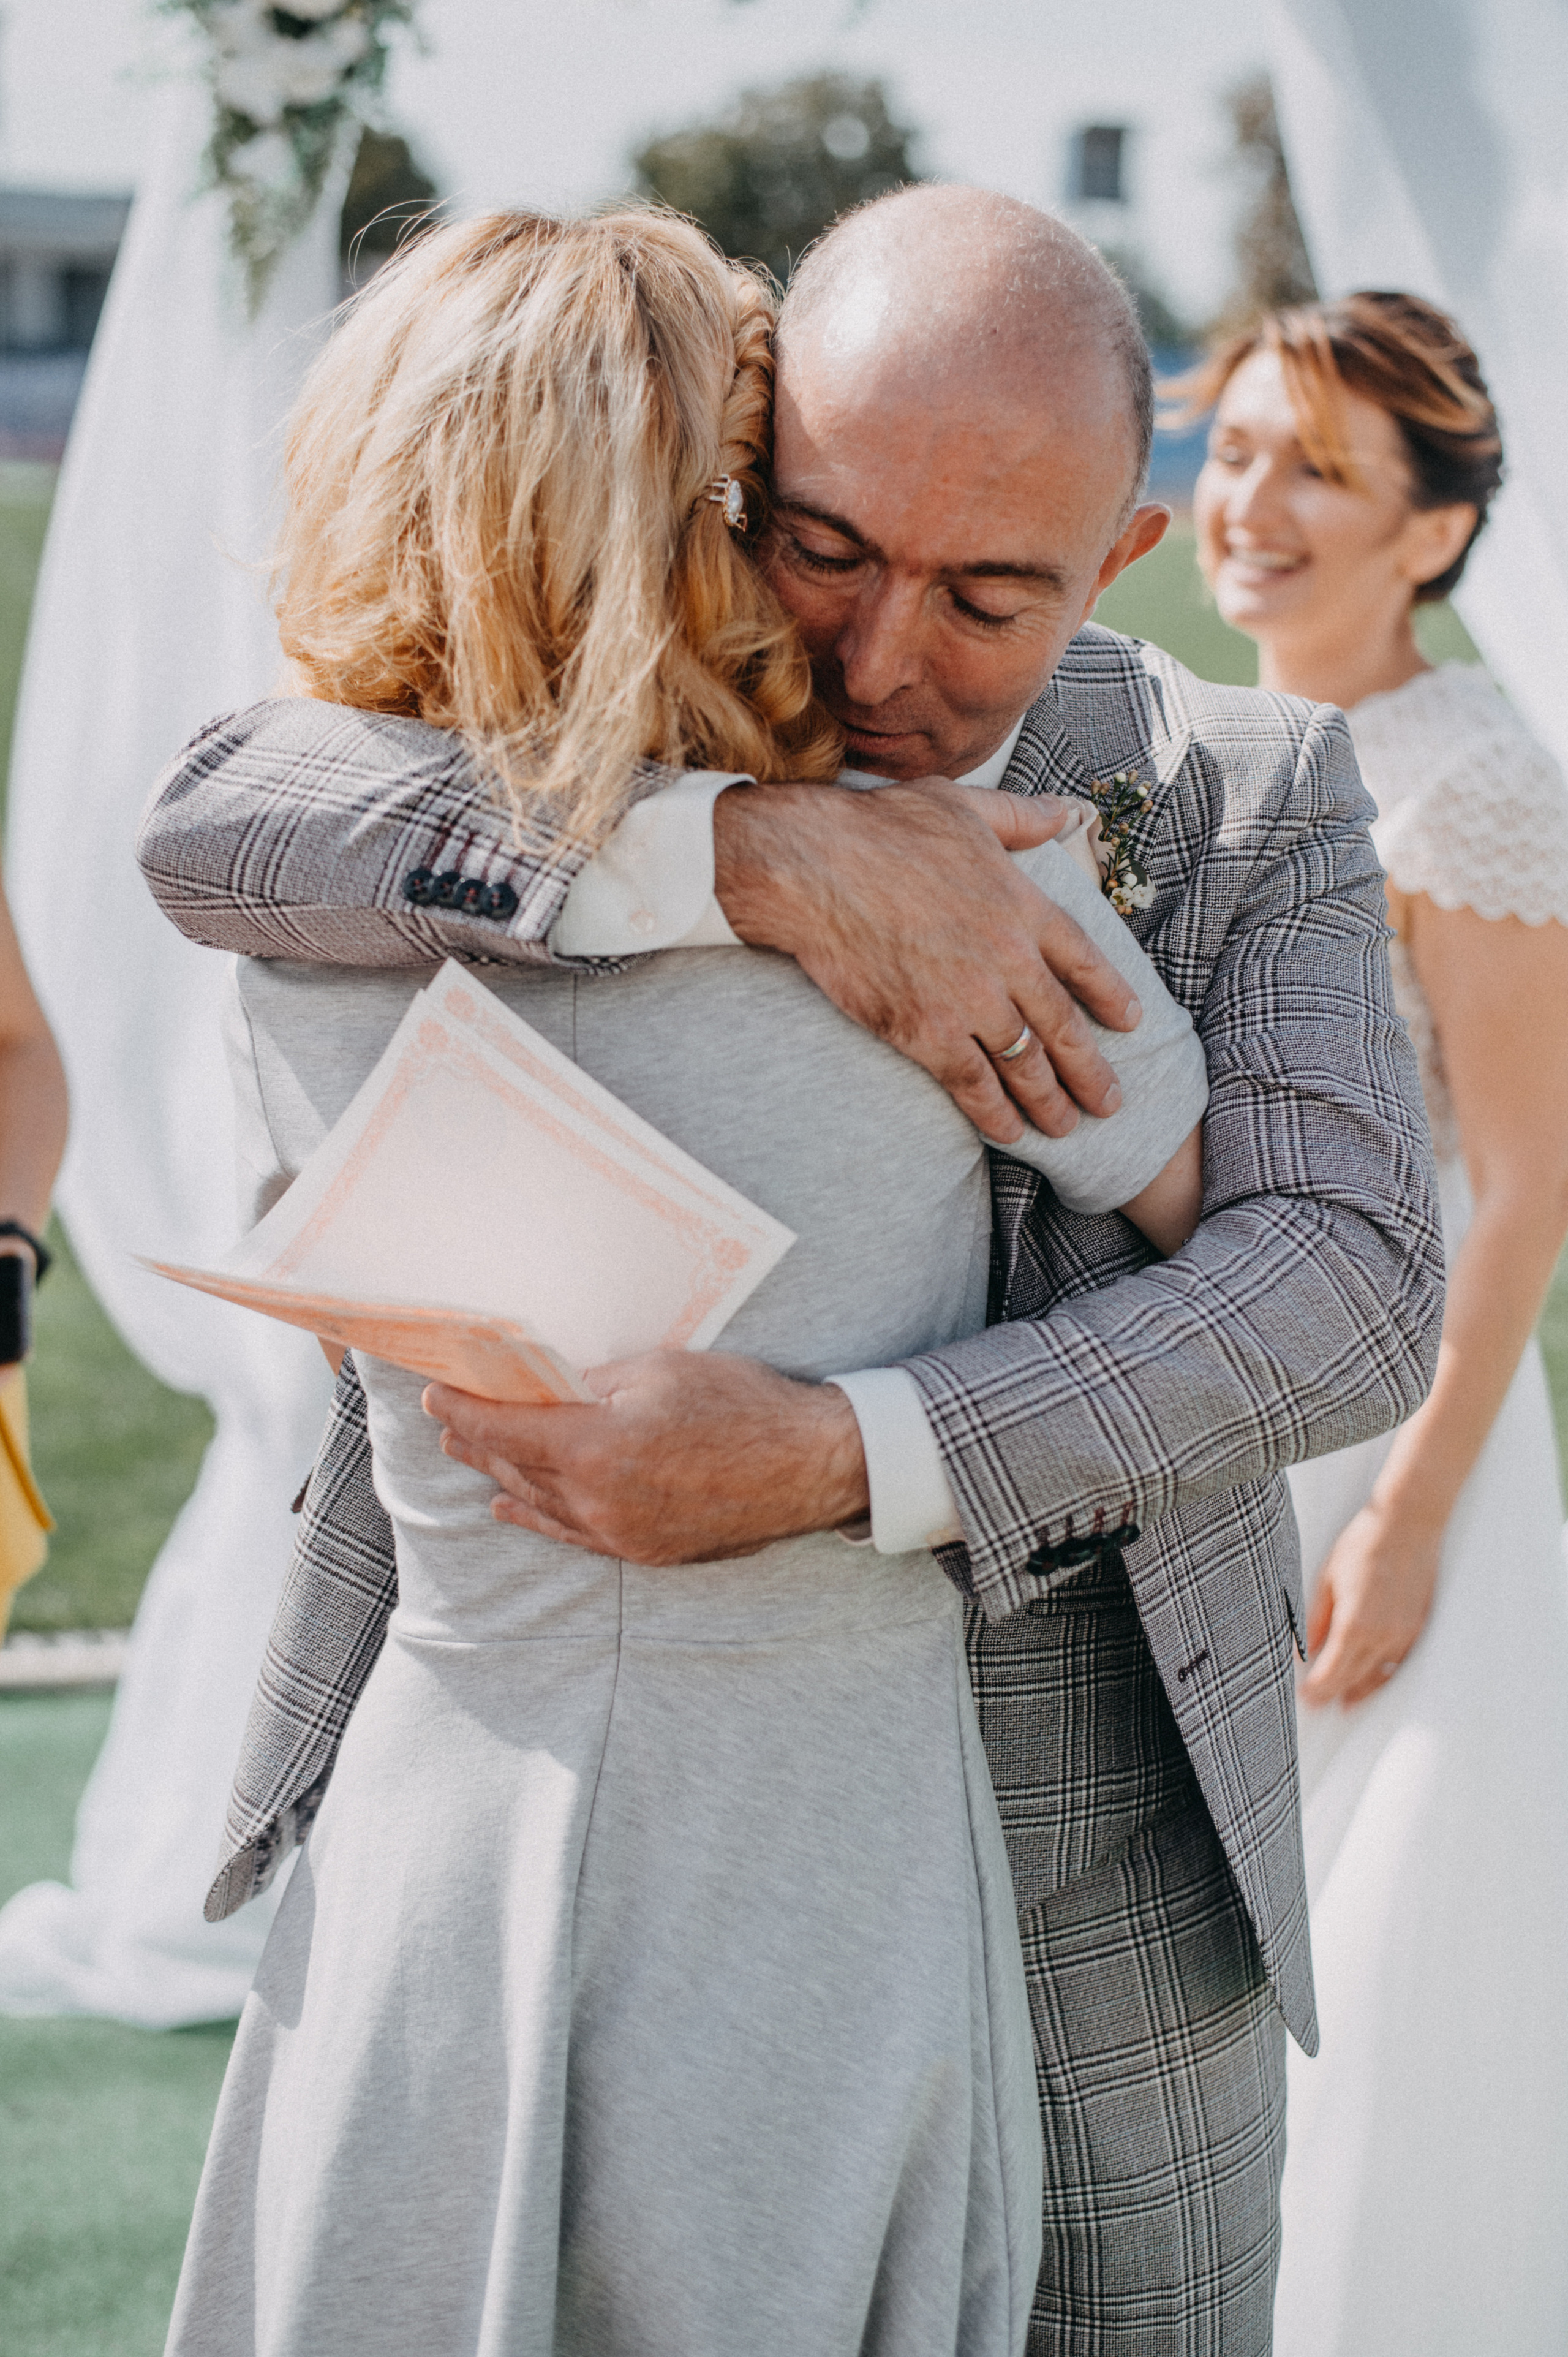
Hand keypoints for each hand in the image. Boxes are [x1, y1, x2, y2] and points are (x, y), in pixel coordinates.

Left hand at [424, 1350, 869, 1563]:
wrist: (808, 1466)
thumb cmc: (741, 1405)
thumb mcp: (659, 1370)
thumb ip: (592, 1384)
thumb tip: (546, 1387)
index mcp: (595, 1449)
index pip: (506, 1429)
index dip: (465, 1411)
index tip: (436, 1395)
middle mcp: (598, 1501)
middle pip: (516, 1468)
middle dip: (476, 1442)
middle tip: (446, 1420)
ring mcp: (621, 1533)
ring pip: (541, 1502)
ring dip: (500, 1476)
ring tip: (467, 1455)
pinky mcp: (644, 1551)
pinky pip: (573, 1533)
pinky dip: (535, 1517)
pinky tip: (509, 1507)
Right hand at [713, 777, 1139, 1142]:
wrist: (815, 868)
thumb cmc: (880, 829)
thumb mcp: (962, 806)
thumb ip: (1019, 815)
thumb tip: (1063, 811)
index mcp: (1022, 906)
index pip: (1084, 961)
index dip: (1110, 996)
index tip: (1130, 1022)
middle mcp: (1007, 960)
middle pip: (1063, 1027)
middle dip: (1090, 1072)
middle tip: (1110, 1104)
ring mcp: (969, 1001)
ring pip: (1025, 1065)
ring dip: (1049, 1102)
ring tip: (1065, 1127)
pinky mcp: (925, 1033)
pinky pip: (972, 1085)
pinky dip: (995, 1113)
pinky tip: (1009, 1132)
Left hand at [1299, 1501, 1442, 1707]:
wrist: (1408, 1524)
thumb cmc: (1364, 1544)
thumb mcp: (1327, 1579)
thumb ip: (1315, 1620)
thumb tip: (1304, 1649)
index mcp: (1354, 1624)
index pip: (1332, 1673)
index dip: (1318, 1690)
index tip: (1305, 1699)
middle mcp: (1382, 1636)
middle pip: (1355, 1679)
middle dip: (1334, 1694)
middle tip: (1318, 1705)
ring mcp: (1405, 1633)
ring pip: (1381, 1675)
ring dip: (1361, 1691)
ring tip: (1345, 1703)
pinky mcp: (1420, 1626)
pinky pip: (1402, 1663)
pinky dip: (1386, 1675)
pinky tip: (1376, 1679)